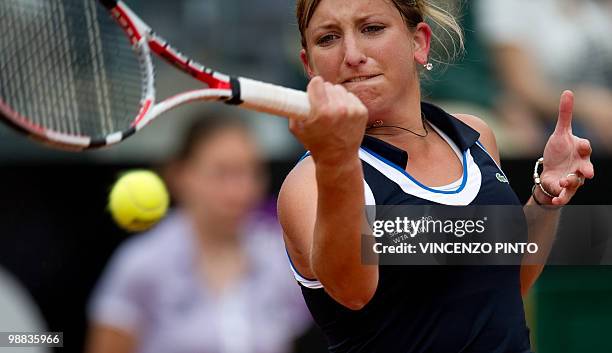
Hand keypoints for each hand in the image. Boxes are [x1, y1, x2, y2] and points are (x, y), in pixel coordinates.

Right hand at [289, 76, 367, 164]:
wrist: (338, 159)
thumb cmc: (315, 144)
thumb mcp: (297, 129)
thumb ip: (293, 110)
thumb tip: (290, 97)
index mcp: (322, 112)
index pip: (318, 82)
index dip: (314, 86)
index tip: (313, 90)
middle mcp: (339, 109)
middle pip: (329, 85)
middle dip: (324, 92)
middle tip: (321, 104)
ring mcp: (353, 111)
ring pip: (340, 90)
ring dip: (335, 96)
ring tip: (332, 110)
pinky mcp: (362, 112)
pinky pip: (351, 97)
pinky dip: (346, 102)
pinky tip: (342, 114)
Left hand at [539, 91, 594, 205]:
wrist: (551, 170)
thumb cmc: (559, 150)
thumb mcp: (560, 132)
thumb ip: (565, 115)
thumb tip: (568, 91)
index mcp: (580, 151)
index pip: (585, 148)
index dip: (584, 146)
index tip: (583, 144)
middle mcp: (580, 166)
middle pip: (586, 168)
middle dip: (587, 170)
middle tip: (587, 172)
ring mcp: (573, 179)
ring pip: (576, 182)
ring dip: (571, 182)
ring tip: (565, 181)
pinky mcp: (563, 190)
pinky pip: (565, 196)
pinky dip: (561, 198)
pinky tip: (555, 201)